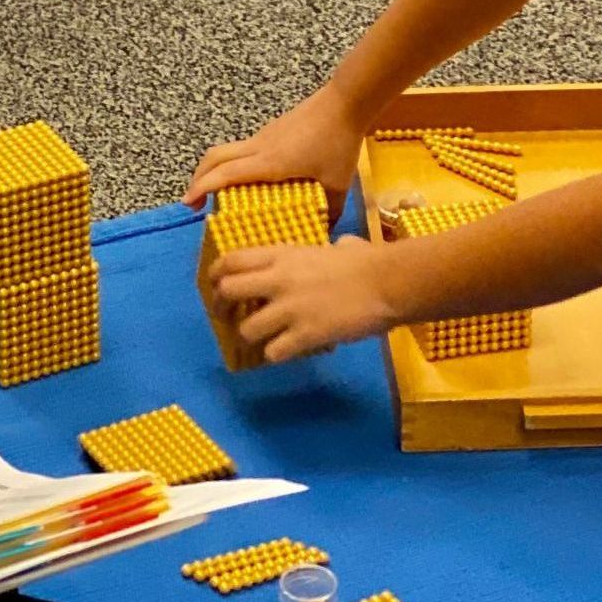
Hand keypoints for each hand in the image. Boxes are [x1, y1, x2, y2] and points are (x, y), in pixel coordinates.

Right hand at [185, 88, 362, 218]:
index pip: (226, 174)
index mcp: (269, 162)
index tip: (189, 203)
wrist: (345, 102)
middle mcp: (259, 146)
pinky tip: (247, 179)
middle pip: (214, 157)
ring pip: (226, 150)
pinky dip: (232, 163)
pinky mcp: (271, 130)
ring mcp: (263, 136)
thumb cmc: (338, 143)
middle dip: (198, 178)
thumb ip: (328, 212)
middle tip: (193, 202)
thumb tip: (324, 235)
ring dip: (214, 169)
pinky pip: (242, 148)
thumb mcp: (337, 185)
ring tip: (216, 193)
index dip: (203, 187)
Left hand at [212, 236, 395, 362]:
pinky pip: (274, 352)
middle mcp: (278, 279)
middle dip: (221, 307)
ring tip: (262, 339)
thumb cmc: (366, 261)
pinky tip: (287, 351)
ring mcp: (290, 308)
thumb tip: (343, 248)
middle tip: (228, 317)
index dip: (216, 274)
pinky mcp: (304, 335)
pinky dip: (276, 355)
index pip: (232, 260)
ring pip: (247, 329)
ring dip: (251, 337)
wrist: (385, 282)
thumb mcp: (337, 246)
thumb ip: (330, 249)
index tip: (215, 285)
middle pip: (228, 291)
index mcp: (282, 254)